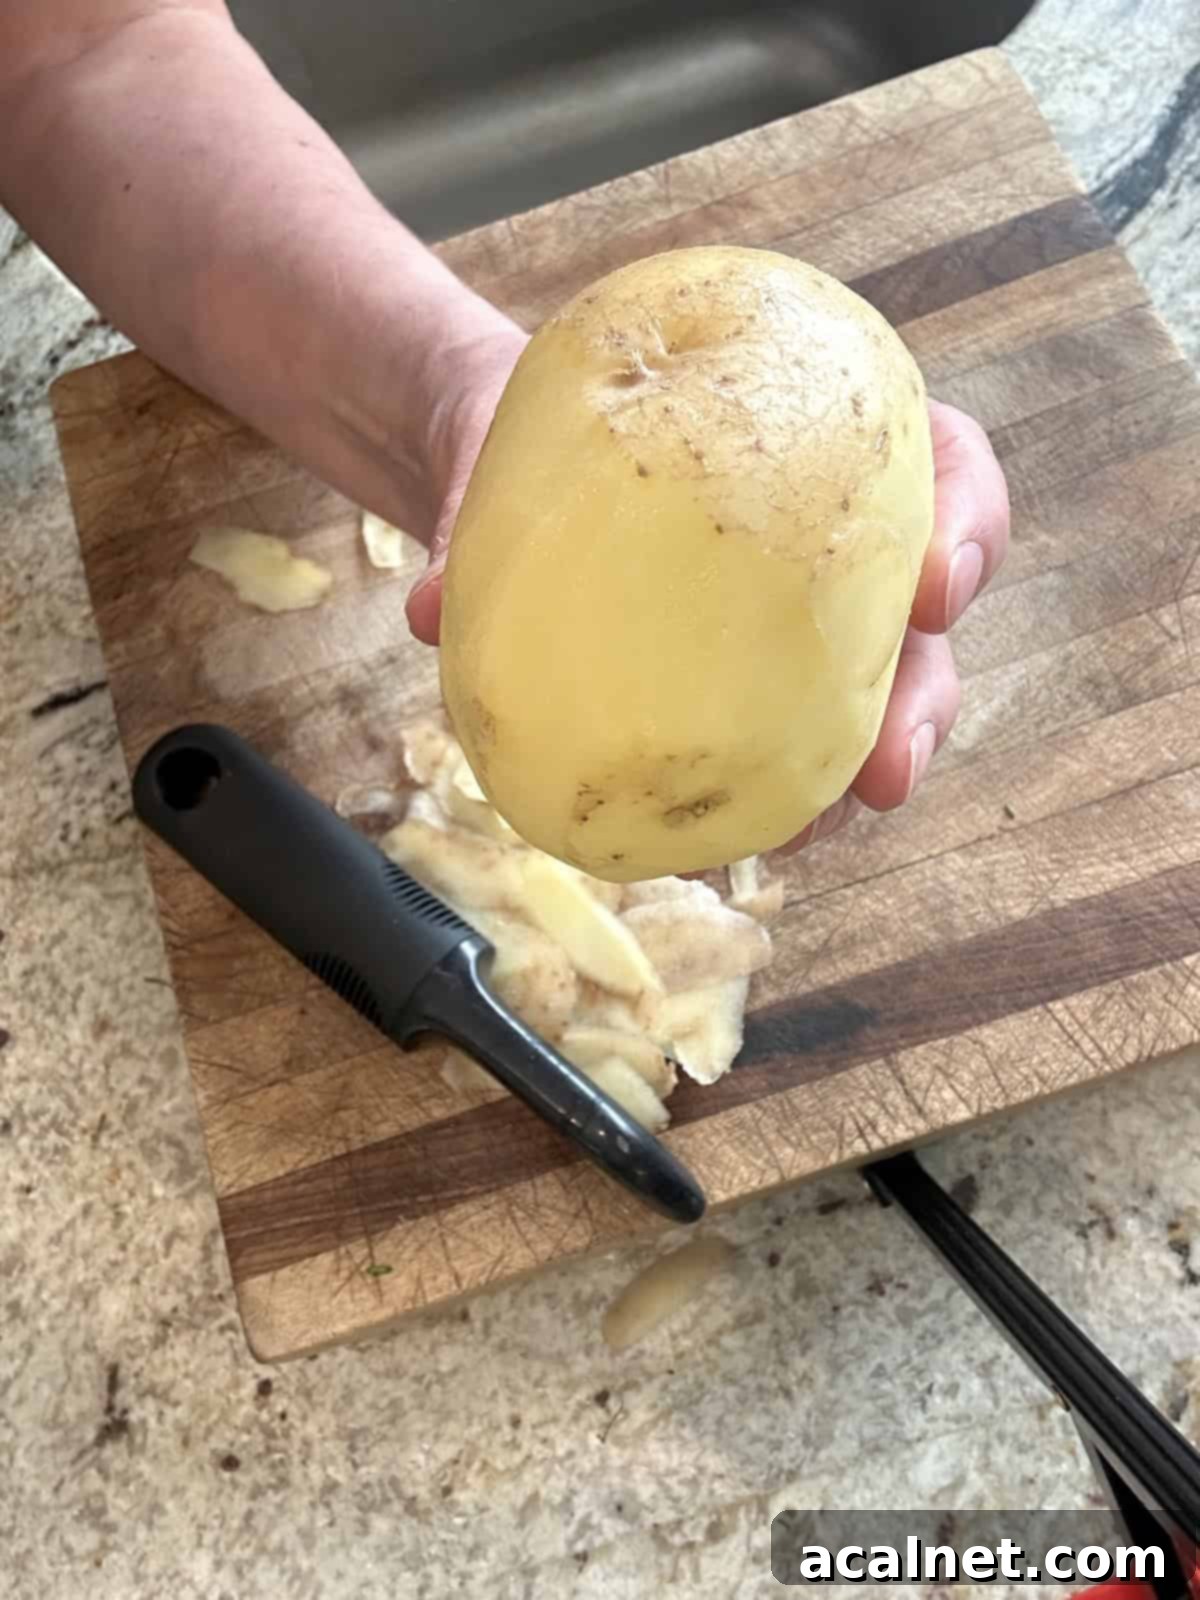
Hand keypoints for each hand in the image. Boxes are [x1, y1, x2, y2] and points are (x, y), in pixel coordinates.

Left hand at [405, 367, 1008, 849]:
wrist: (488, 471)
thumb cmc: (530, 430)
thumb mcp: (504, 435)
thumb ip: (474, 506)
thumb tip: (434, 605)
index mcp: (817, 436)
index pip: (940, 463)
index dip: (967, 522)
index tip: (937, 582)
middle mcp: (823, 538)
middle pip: (919, 619)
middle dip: (923, 701)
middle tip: (889, 772)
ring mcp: (784, 620)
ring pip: (861, 701)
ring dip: (848, 777)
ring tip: (807, 837)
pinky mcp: (732, 685)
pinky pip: (770, 746)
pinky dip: (760, 797)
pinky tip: (724, 841)